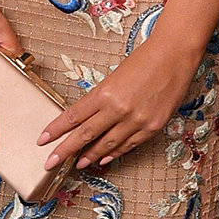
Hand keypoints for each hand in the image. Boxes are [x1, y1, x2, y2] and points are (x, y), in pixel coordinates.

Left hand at [37, 32, 204, 172]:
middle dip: (65, 151)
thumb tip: (88, 119)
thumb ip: (102, 99)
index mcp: (105, 93)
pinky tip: (104, 158)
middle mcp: (118, 109)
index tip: (43, 139)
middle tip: (50, 163)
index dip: (56, 130)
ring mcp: (136, 120)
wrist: (175, 55)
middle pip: (85, 135)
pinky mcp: (152, 127)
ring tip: (78, 163)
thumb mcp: (115, 76)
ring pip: (107, 145)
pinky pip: (129, 145)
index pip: (73, 116)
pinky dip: (115, 153)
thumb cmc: (145, 59)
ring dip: (90, 156)